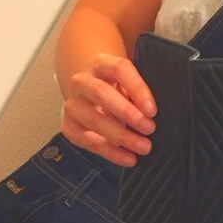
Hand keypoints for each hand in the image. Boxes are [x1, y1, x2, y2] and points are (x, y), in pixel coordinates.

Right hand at [61, 53, 156, 167]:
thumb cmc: (116, 88)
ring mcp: (72, 104)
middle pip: (102, 93)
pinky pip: (88, 141)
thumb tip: (153, 114)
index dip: (137, 89)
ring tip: (143, 147)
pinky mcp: (69, 126)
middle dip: (127, 113)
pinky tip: (129, 158)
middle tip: (149, 128)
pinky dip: (110, 152)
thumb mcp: (128, 83)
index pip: (119, 69)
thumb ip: (138, 92)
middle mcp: (82, 81)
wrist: (89, 95)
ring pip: (94, 120)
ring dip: (121, 136)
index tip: (152, 110)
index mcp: (100, 63)